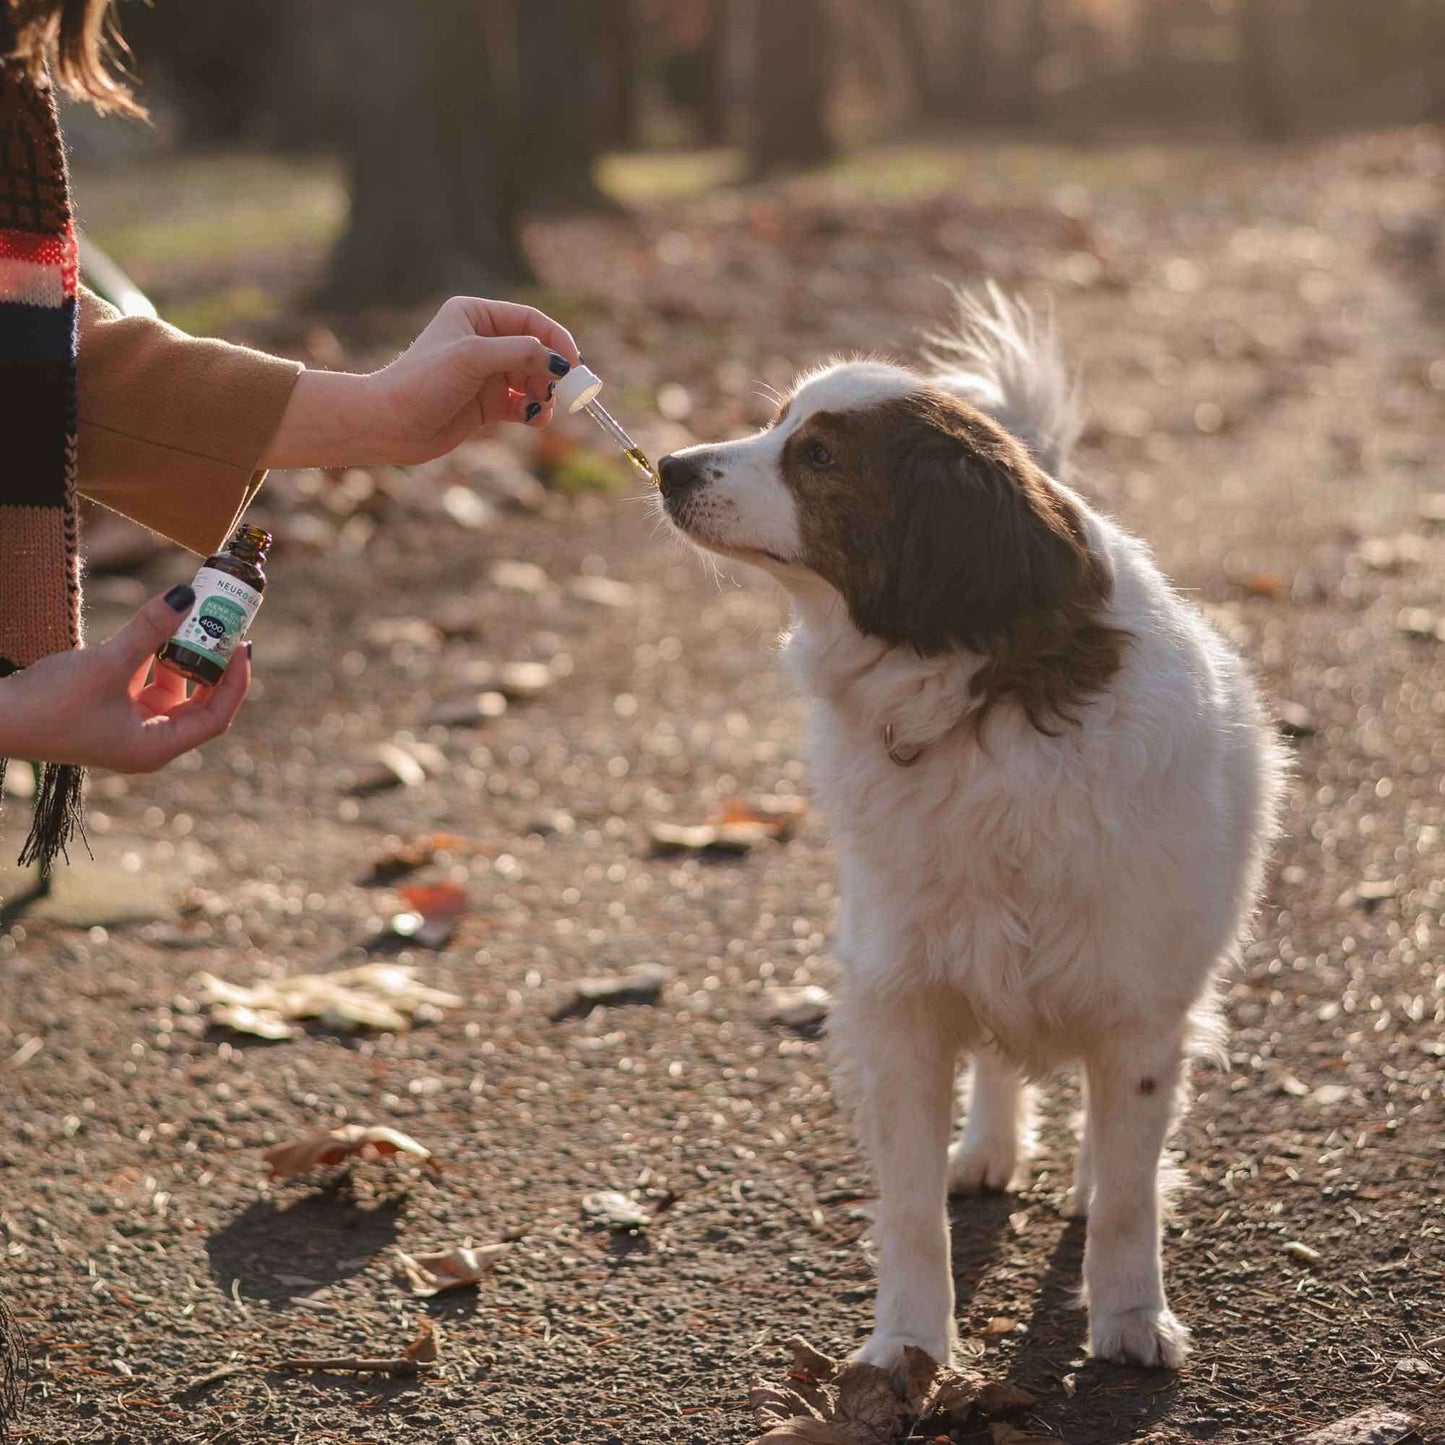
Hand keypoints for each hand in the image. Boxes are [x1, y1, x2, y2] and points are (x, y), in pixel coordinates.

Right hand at [0, 587, 251, 772]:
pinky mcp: (110, 713)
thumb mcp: (107, 663)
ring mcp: (128, 730)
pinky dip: (155, 660)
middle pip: (199, 704)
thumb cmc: (48, 704)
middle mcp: (147, 744)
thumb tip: (187, 594)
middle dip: (212, 665)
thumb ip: (149, 629)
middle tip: (225, 627)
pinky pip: (146, 686)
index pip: (216, 717)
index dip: (235, 681)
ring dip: (182, 658)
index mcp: (155, 748)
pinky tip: (158, 632)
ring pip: (172, 691)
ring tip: (194, 621)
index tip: (244, 645)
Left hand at [262, 297, 582, 468]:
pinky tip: (535, 420)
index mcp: (476, 316)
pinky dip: (535, 412)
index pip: (531, 321)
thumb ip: (521, 354)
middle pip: (537, 352)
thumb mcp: (473, 358)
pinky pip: (524, 405)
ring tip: (543, 409)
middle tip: (566, 393)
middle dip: (553, 372)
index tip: (574, 365)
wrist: (390, 424)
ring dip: (546, 394)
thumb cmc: (423, 381)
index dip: (557, 341)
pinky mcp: (488, 404)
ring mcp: (487, 375)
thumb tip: (561, 363)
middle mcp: (483, 342)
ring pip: (534, 380)